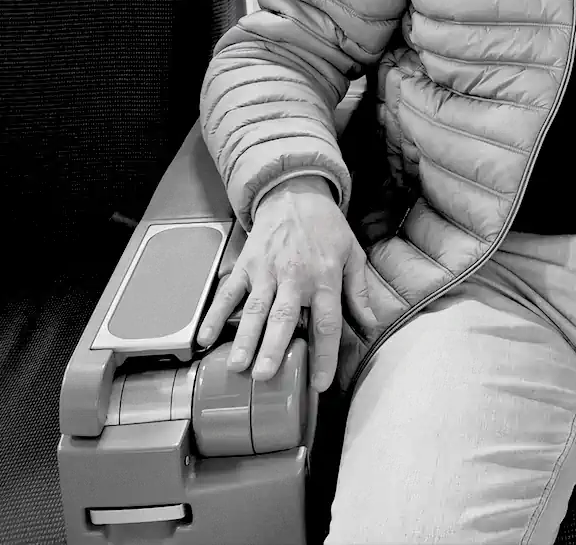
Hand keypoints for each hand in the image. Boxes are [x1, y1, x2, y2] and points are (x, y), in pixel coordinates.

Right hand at [197, 176, 383, 391]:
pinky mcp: (246, 264)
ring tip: (237, 365)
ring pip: (255, 309)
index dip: (324, 354)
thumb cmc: (327, 228)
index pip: (327, 322)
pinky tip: (204, 338)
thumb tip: (370, 323)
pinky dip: (215, 314)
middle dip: (273, 347)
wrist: (296, 193)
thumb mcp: (353, 253)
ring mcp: (267, 271)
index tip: (319, 383)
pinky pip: (229, 292)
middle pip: (284, 317)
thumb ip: (359, 290)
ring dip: (245, 338)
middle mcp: (295, 277)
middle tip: (264, 375)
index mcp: (325, 277)